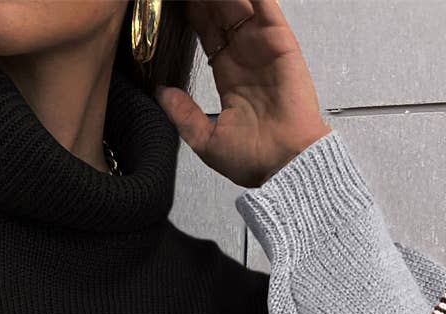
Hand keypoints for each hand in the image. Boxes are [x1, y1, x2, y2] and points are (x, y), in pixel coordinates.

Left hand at [154, 0, 331, 187]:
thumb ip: (183, 114)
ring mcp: (264, 49)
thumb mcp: (206, 139)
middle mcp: (246, 59)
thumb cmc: (254, 160)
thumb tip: (161, 95)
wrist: (284, 165)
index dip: (194, 17)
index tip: (178, 5)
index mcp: (230, 78)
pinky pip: (268, 9)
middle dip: (205, 1)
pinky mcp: (281, 44)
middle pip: (223, 15)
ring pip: (242, 6)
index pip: (209, 36)